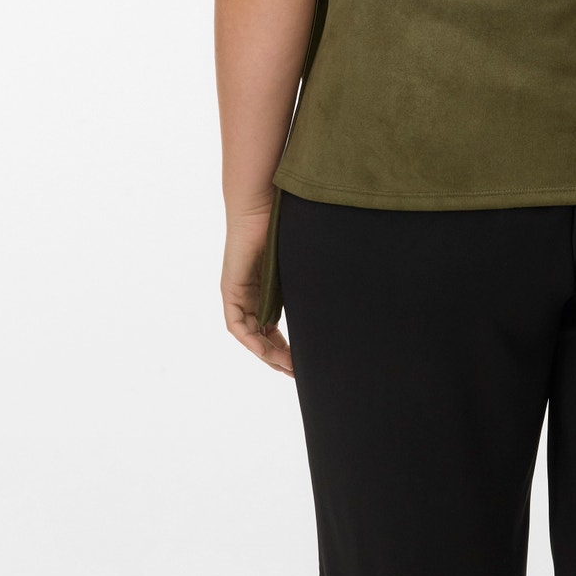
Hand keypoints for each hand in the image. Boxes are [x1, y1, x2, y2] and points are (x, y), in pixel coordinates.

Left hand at [220, 206, 293, 376]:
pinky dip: (252, 339)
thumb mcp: (299, 257)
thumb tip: (343, 281)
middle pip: (261, 335)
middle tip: (296, 374)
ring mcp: (239, 292)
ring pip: (249, 334)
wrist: (261, 202)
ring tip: (286, 367)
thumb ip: (307, 276)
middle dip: (278, 357)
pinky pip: (238, 324)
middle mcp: (250, 293)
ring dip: (266, 353)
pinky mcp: (232, 288)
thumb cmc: (283, 220)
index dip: (285, 346)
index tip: (301, 362)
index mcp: (265, 288)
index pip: (271, 326)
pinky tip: (267, 350)